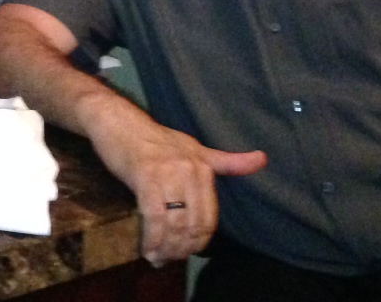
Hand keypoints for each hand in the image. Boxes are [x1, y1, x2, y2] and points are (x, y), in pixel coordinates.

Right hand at [88, 106, 266, 264]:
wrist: (116, 121)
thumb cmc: (152, 138)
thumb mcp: (193, 148)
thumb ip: (226, 161)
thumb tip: (263, 159)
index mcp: (203, 167)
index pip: (209, 218)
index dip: (198, 242)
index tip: (184, 251)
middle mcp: (190, 171)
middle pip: (193, 224)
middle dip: (182, 248)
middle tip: (168, 259)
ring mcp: (168, 173)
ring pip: (175, 223)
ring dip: (167, 248)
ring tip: (157, 258)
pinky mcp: (145, 177)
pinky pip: (154, 216)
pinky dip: (152, 238)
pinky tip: (147, 248)